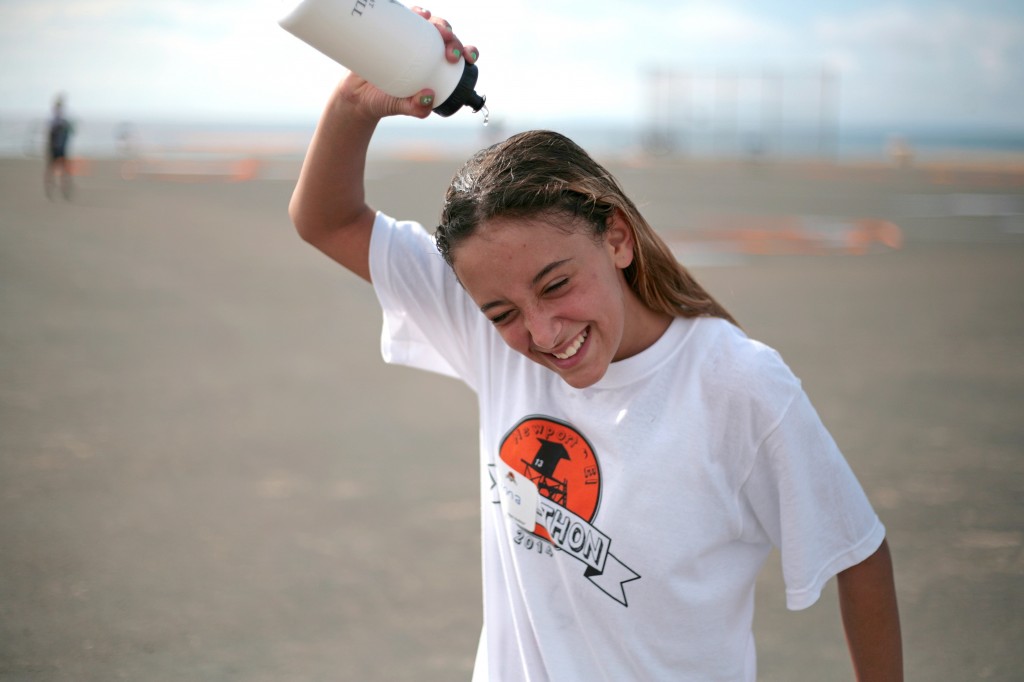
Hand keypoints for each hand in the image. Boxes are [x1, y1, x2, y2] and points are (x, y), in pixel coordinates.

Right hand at [339, 6, 478, 119]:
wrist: (356, 94)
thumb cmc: (384, 101)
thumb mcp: (402, 107)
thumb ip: (416, 109)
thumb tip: (428, 97)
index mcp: (435, 67)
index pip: (458, 56)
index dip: (468, 52)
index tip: (469, 58)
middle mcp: (425, 50)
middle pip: (446, 38)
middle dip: (454, 40)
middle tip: (451, 53)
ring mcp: (409, 39)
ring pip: (431, 24)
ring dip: (440, 24)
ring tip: (440, 32)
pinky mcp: (392, 30)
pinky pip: (407, 17)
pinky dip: (417, 12)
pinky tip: (422, 14)